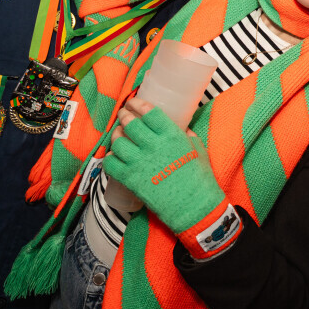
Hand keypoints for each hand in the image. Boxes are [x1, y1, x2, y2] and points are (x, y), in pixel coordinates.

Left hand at [105, 106, 238, 257]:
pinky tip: (113, 157)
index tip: (134, 103)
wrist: (194, 206)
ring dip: (116, 136)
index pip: (148, 112)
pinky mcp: (130, 179)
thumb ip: (186, 135)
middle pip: (130, 123)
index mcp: (172, 135)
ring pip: (117, 142)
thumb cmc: (199, 178)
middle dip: (124, 117)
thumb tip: (180, 127)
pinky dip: (109, 158)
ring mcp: (140, 162)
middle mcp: (154, 146)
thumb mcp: (198, 149)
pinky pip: (110, 163)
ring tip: (118, 136)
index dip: (138, 104)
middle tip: (123, 116)